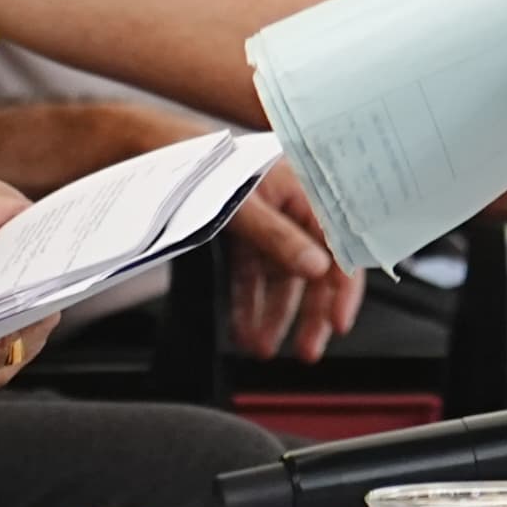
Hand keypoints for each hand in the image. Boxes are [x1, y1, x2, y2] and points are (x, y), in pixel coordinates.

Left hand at [222, 162, 364, 365]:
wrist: (165, 156)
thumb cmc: (210, 166)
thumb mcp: (247, 204)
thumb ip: (281, 238)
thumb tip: (316, 268)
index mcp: (308, 192)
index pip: (340, 245)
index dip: (342, 287)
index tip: (338, 322)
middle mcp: (294, 208)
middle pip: (314, 269)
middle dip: (310, 313)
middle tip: (308, 350)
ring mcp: (270, 223)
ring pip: (282, 277)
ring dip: (275, 315)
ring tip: (265, 347)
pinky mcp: (246, 234)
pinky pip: (253, 275)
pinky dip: (249, 303)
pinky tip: (244, 328)